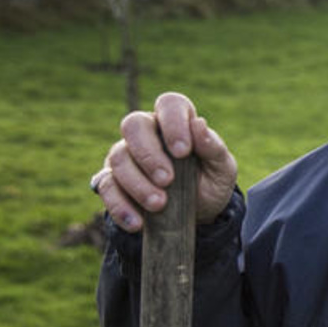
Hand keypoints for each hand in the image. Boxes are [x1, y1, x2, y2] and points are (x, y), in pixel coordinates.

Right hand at [91, 91, 237, 230]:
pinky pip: (106, 187)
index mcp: (176, 121)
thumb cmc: (210, 182)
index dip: (173, 122)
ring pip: (118, 157)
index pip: (169, 104)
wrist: (197, 216)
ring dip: (137, 183)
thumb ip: (213, 147)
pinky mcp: (112, 180)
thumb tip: (199, 124)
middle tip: (167, 180)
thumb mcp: (222, 168)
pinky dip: (119, 205)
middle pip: (133, 125)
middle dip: (149, 154)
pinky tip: (137, 222)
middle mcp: (147, 132)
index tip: (183, 151)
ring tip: (159, 205)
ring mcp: (126, 155)